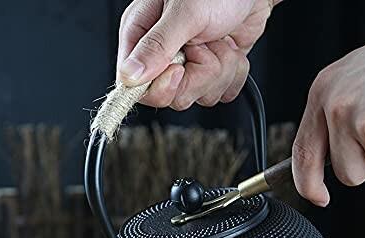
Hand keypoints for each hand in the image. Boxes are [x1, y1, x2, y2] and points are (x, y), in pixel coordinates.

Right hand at [117, 0, 279, 108]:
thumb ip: (157, 46)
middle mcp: (165, 57)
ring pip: (202, 97)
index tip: (178, 70)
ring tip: (219, 40)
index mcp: (144, 38)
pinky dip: (235, 72)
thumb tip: (129, 76)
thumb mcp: (184, 13)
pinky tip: (231, 48)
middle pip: (174, 98)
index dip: (161, 87)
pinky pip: (223, 93)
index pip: (138, 86)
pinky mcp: (213, 74)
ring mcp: (191, 67)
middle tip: (204, 45)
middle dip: (199, 75)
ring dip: (221, 69)